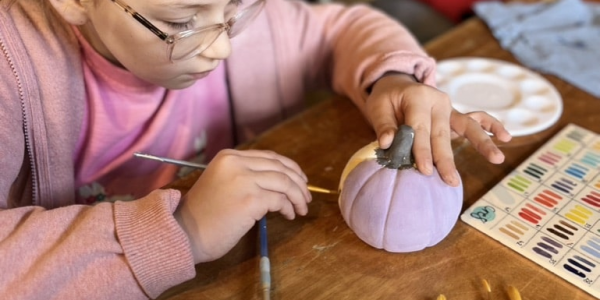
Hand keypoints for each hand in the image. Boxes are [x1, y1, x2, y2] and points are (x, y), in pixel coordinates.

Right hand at [174, 149, 311, 262]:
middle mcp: (236, 163)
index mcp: (229, 157)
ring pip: (285, 182)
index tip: (300, 181)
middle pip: (281, 167)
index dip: (290, 168)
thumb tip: (279, 181)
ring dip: (298, 196)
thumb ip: (244, 176)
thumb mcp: (221, 182)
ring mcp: (243, 180)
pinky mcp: (250, 199)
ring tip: (301, 209)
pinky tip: (288, 216)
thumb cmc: (204, 215)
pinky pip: (280, 200)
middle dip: (299, 182)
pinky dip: (288, 208)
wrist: (184, 233)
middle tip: (306, 197)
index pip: (269, 157)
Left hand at [365, 73, 511, 185]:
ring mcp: (450, 108)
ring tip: (497, 158)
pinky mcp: (455, 115)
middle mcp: (438, 101)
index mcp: (418, 96)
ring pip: (466, 127)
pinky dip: (491, 126)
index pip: (420, 128)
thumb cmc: (386, 100)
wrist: (396, 85)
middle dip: (445, 158)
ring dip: (481, 144)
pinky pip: (476, 118)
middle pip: (442, 134)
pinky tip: (505, 137)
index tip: (425, 170)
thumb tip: (387, 143)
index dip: (422, 150)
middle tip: (450, 180)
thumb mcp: (378, 107)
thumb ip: (383, 125)